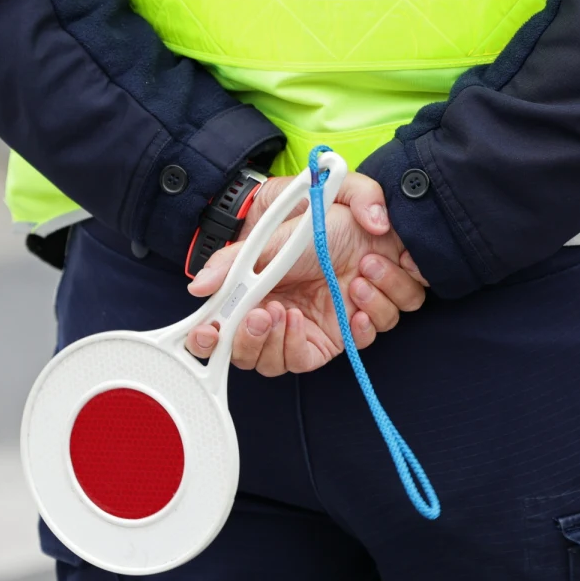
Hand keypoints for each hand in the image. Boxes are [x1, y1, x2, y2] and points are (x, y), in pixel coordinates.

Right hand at [185, 175, 425, 375]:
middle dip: (259, 340)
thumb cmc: (326, 221)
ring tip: (345, 282)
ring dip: (314, 324)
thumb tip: (198, 287)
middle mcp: (282, 318)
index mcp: (254, 295)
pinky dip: (361, 326)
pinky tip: (363, 294)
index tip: (211, 332)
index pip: (220, 335)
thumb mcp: (276, 234)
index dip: (208, 342)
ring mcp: (317, 328)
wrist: (381, 220)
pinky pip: (352, 347)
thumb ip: (235, 260)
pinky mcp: (353, 332)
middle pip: (256, 359)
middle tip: (273, 311)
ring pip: (297, 360)